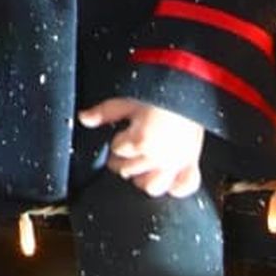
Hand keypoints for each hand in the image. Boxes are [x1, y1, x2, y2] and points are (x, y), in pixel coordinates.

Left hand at [78, 96, 204, 197]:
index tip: (120, 136)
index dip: (116, 142)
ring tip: (141, 166)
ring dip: (143, 178)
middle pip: (129, 170)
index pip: (117, 151)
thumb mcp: (128, 100)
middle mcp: (157, 157)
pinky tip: (167, 181)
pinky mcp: (191, 163)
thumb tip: (84, 118)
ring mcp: (175, 163)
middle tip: (126, 151)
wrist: (190, 88)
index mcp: (140, 140)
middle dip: (123, 161)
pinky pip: (184, 186)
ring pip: (152, 186)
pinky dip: (175, 187)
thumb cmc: (159, 92)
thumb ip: (104, 112)